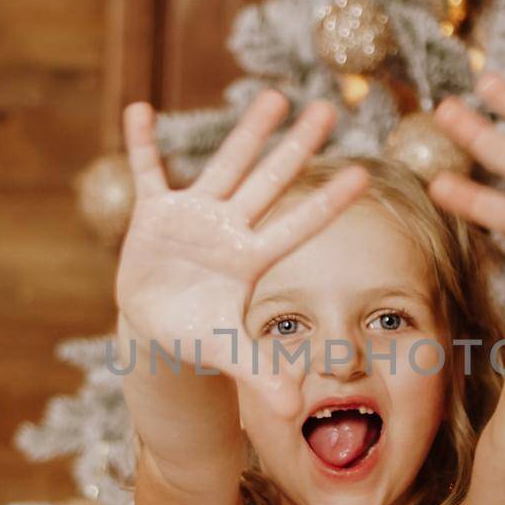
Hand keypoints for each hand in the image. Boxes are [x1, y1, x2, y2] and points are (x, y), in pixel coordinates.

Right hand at [117, 91, 368, 417]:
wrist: (157, 328)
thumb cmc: (200, 338)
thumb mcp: (229, 355)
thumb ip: (263, 377)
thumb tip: (297, 411)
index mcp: (251, 259)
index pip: (297, 226)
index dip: (326, 203)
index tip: (363, 174)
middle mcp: (230, 229)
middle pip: (269, 182)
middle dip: (296, 147)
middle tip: (328, 108)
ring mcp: (194, 216)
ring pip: (225, 164)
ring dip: (247, 131)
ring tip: (274, 94)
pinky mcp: (154, 214)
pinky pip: (147, 171)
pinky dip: (141, 143)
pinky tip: (141, 108)